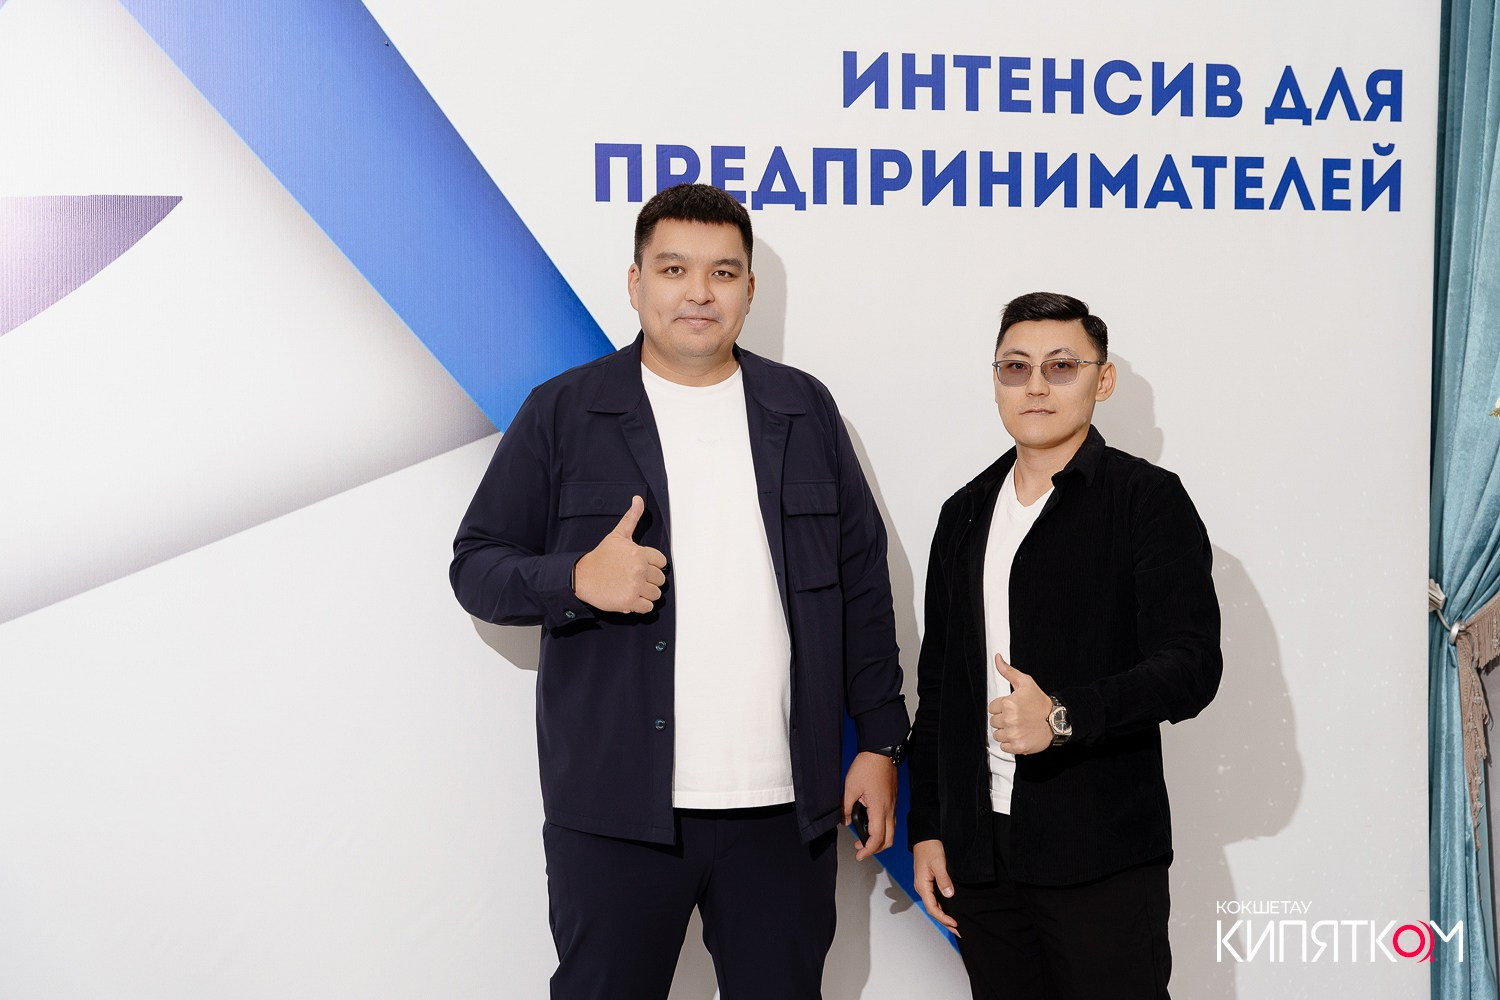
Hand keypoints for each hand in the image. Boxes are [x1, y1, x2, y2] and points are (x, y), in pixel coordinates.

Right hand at [571, 496, 667, 613]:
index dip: (652, 565)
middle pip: (660, 580)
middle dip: (649, 580)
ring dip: (646, 594)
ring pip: (656, 594)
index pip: (662, 562)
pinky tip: (630, 598)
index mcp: (640, 553)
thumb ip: (631, 518)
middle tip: (633, 578)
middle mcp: (639, 569)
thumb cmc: (600, 557)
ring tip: (632, 588)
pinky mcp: (629, 601)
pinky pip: (648, 607)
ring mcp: (635, 586)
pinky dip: (641, 605)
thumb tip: (638, 499)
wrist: (582, 576)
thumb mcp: (617, 535)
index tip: (640, 567)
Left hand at [842, 751, 896, 859]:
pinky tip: (870, 823)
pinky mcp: (892, 800)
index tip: (859, 855)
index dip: (868, 850)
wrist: (881, 751)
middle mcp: (889, 810)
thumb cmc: (868, 766)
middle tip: (861, 850)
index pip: (877, 838)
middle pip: (889, 839)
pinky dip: (882, 828)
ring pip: (891, 831)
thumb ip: (846, 807)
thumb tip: (844, 821)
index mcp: (879, 809)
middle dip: (876, 849)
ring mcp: (892, 805)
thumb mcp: (850, 787)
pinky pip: (891, 821)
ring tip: (863, 838)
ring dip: (879, 839)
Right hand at [912, 839, 958, 932]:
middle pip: (933, 910)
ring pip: (934, 905)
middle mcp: (922, 888)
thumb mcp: (938, 863)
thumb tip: (949, 895)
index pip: (932, 908)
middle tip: (958, 931)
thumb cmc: (930, 848)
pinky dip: (942, 907)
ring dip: (944, 916)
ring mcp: (925, 886)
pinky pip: (935, 899)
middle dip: (945, 921)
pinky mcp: (929, 882)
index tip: (955, 923)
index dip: (943, 918)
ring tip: (955, 925)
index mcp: (922, 885)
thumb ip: (944, 880)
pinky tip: (949, 910)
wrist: (925, 837)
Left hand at [988, 653, 1051, 754]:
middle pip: (993, 722)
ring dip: (1005, 732)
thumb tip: (997, 658)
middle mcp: (1009, 719)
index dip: (1001, 708)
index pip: (992, 708)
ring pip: (997, 735)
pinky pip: (1004, 747)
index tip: (1012, 709)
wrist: (1057, 720)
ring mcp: (1013, 733)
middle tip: (1017, 718)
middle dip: (1003, 720)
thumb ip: (1008, 671)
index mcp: (1008, 703)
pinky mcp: (1018, 746)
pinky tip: (1019, 736)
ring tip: (1018, 727)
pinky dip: (1010, 744)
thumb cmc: (1040, 702)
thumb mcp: (1026, 683)